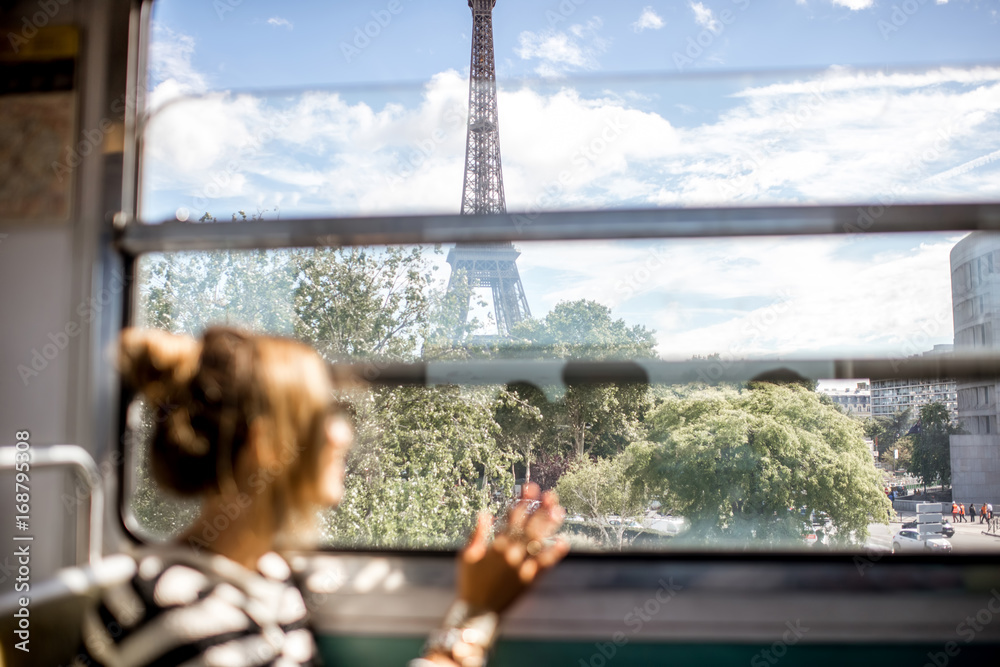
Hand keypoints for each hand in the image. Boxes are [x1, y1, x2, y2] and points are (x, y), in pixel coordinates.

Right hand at [456, 483, 569, 614]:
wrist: (477, 611)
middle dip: (540, 509)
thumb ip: (476, 534)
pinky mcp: (528, 580)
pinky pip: (544, 565)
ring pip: (538, 541)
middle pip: (529, 525)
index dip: (523, 501)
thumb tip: (484, 513)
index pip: (513, 517)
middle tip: (551, 495)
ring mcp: (521, 566)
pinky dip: (554, 553)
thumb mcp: (467, 556)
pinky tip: (563, 542)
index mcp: (496, 545)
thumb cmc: (470, 582)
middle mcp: (510, 553)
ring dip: (550, 526)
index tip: (531, 488)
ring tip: (559, 511)